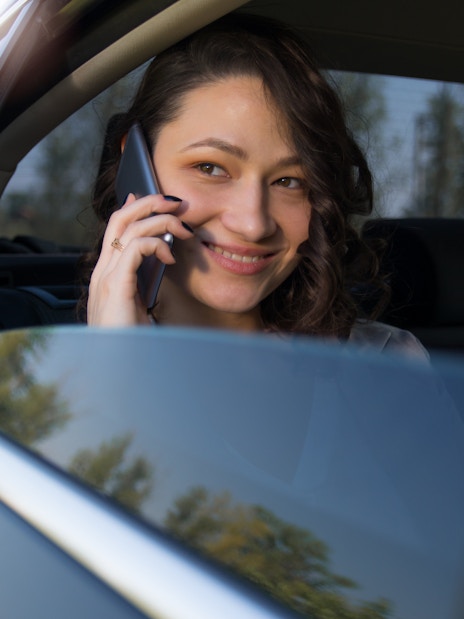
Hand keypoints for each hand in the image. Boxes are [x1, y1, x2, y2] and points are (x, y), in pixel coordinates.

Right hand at [87, 193, 193, 325]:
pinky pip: (136, 248)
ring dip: (162, 221)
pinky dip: (157, 244)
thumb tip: (158, 258)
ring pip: (130, 228)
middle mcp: (103, 270)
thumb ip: (142, 280)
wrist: (116, 365)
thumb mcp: (137, 303)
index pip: (117, 228)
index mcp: (107, 272)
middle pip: (120, 219)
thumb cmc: (130, 338)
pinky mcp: (116, 286)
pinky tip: (172, 257)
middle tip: (176, 203)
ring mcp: (107, 276)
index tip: (159, 200)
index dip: (136, 207)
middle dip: (150, 203)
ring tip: (184, 231)